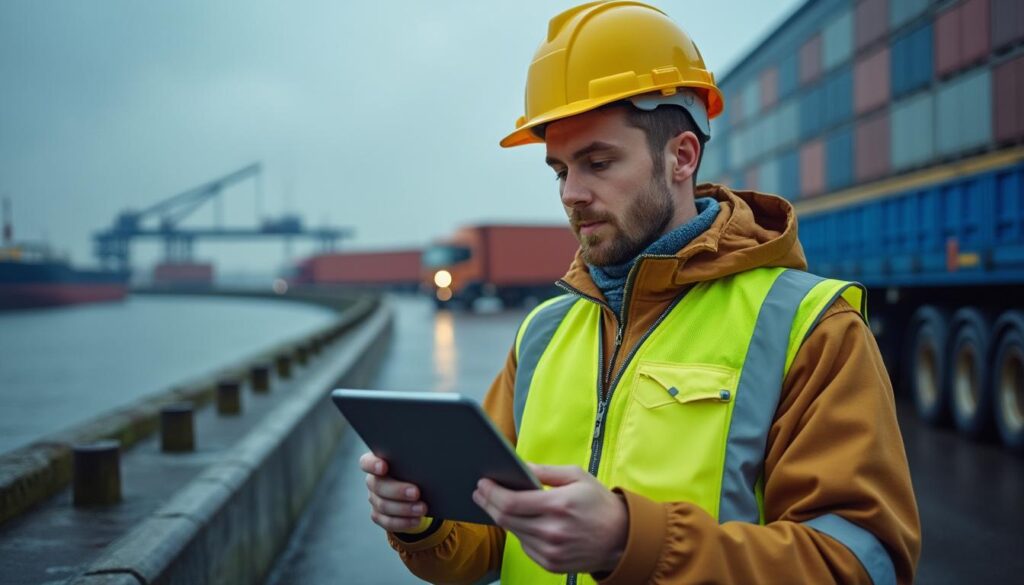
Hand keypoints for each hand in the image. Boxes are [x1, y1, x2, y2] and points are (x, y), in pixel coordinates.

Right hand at [359, 452, 427, 532]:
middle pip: (378, 486)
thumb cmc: (416, 471)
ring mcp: (375, 499)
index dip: (373, 465)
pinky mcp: (379, 516)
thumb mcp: (415, 464)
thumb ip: (414, 462)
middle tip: (416, 492)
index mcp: (378, 463)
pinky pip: (388, 522)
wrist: (418, 491)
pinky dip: (404, 522)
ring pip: (384, 506)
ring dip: (404, 508)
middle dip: (398, 490)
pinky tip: (417, 520)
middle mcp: (373, 481)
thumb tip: (428, 463)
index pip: (367, 462)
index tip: (384, 467)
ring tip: (422, 508)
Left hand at [472, 463, 627, 573]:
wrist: (622, 539)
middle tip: (480, 491)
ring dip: (500, 517)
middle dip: (488, 503)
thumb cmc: (598, 503)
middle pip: (505, 518)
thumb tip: (518, 464)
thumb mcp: (576, 476)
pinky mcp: (550, 564)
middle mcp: (552, 532)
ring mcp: (550, 551)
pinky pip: (524, 546)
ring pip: (512, 532)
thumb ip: (544, 471)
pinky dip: (518, 531)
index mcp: (559, 505)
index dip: (491, 492)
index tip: (482, 482)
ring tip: (494, 503)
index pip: (511, 502)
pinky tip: (518, 520)